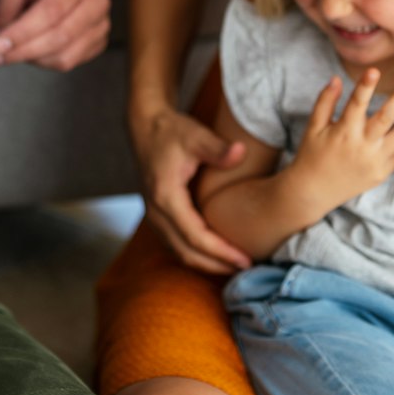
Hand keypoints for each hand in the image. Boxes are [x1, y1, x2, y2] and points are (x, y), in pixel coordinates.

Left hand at [0, 0, 109, 71]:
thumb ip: (5, 10)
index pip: (52, 10)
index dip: (22, 32)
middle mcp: (97, 1)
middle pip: (60, 37)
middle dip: (22, 51)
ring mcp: (102, 24)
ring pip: (64, 57)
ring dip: (30, 58)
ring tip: (9, 48)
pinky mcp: (98, 42)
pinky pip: (68, 62)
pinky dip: (42, 61)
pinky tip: (28, 48)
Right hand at [128, 103, 250, 273]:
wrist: (146, 127)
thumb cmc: (172, 131)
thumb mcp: (196, 135)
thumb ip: (219, 148)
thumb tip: (241, 152)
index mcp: (165, 196)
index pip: (195, 237)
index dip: (221, 252)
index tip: (245, 259)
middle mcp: (155, 211)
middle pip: (186, 252)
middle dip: (216, 265)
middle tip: (247, 268)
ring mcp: (153, 215)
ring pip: (178, 252)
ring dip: (206, 263)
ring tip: (235, 265)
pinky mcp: (156, 215)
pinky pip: (175, 244)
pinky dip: (196, 254)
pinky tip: (216, 254)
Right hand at [291, 70, 393, 204]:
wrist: (314, 191)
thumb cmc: (311, 155)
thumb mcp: (313, 127)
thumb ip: (325, 101)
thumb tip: (336, 78)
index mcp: (343, 132)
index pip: (357, 103)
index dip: (365, 86)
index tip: (374, 70)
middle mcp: (361, 146)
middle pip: (386, 119)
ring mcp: (374, 161)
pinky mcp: (381, 173)